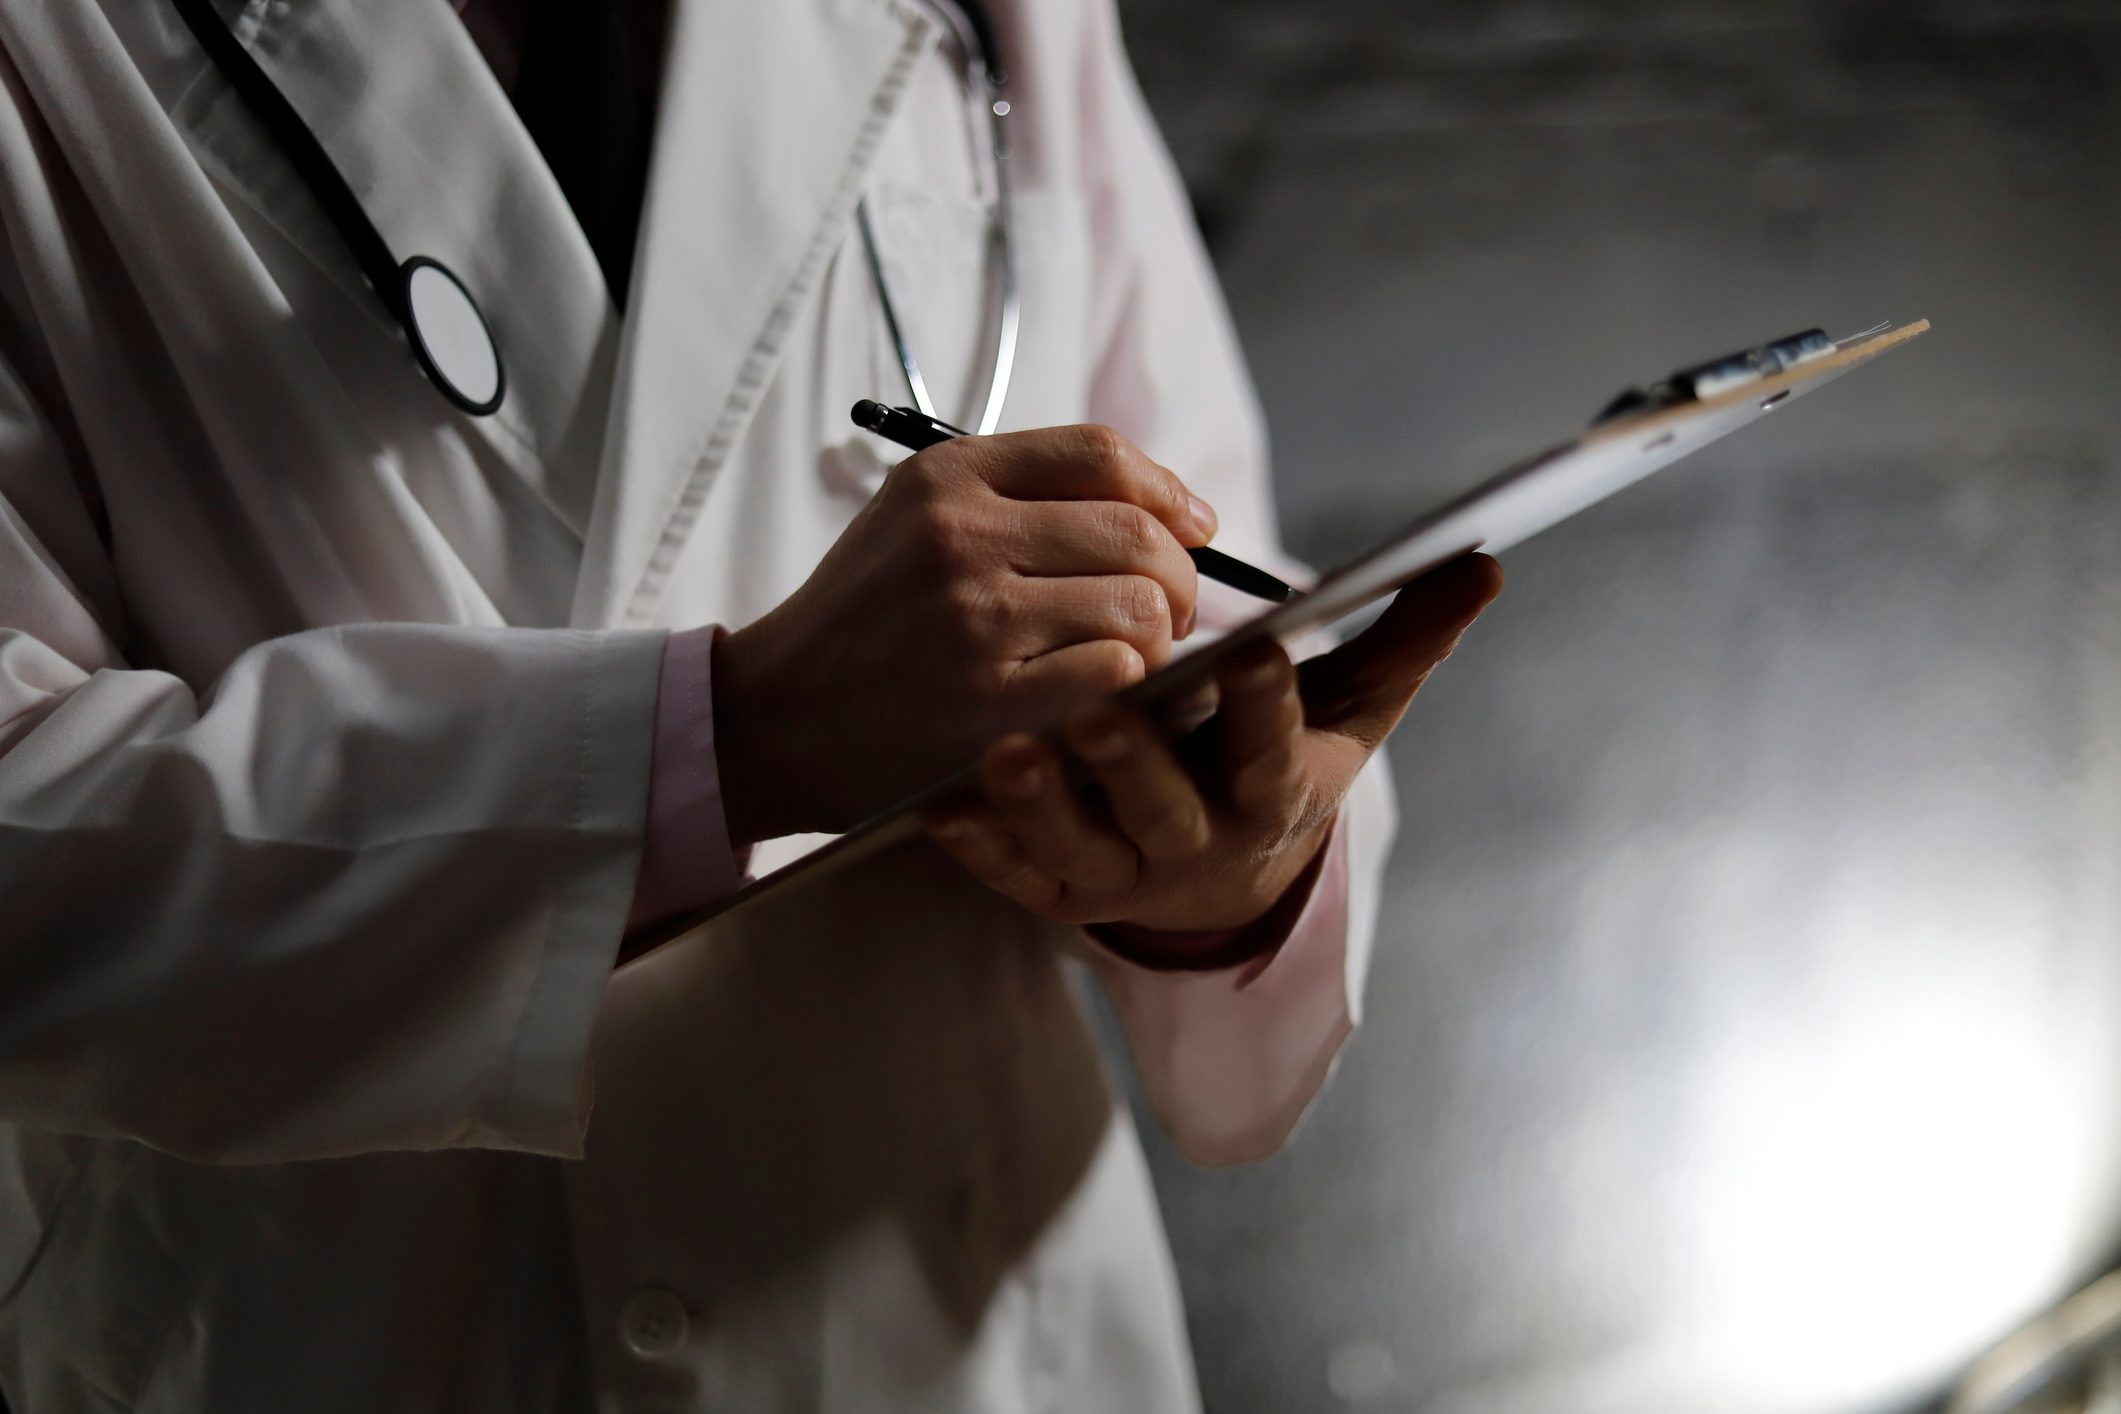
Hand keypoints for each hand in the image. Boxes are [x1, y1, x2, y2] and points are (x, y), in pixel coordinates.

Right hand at [713, 425, 1218, 844]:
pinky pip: (1114, 673)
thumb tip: (1165, 508)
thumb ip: (1019, 496)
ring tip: (1134, 658)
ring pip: (1138, 606)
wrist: (774, 715)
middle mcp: (961, 535)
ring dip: (1159, 639)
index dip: (1167, 492)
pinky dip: (1129, 685)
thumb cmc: (863, 620)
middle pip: (1136, 532)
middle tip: (1172, 612)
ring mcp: (974, 619)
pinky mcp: (985, 701)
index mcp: (949, 476)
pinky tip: (1105, 698)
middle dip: (1178, 577)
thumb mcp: (915, 520)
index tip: (1192, 527)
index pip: (1101, 453)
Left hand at [920, 554, 1502, 937]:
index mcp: (1270, 792)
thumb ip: (1404, 639)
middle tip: (1102, 710)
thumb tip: (1481, 564)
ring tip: (1008, 752)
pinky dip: (979, 846)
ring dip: (1045, 807)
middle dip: (1137, 764)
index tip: (1256, 651)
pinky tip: (940, 805)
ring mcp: (1124, 874)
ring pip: (1080, 848)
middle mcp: (1197, 842)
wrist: (1224, 872)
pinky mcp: (1061, 892)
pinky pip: (1015, 876)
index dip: (1267, 708)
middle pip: (1166, 810)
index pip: (1273, 750)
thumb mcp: (1350, 712)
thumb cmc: (1282, 761)